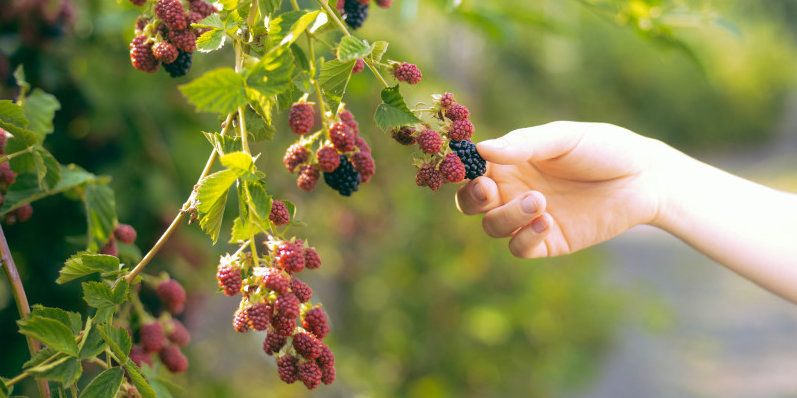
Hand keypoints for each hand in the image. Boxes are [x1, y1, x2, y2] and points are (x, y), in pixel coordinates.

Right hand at [456, 121, 666, 257]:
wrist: (645, 178)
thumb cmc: (603, 148)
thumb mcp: (564, 138)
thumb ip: (524, 144)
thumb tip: (481, 149)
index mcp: (510, 161)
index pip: (471, 170)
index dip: (463, 172)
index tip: (474, 169)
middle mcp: (512, 190)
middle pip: (471, 203)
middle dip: (472, 199)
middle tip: (489, 190)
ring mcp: (528, 218)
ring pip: (493, 227)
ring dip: (508, 216)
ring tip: (539, 201)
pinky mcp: (547, 241)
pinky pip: (520, 248)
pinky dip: (525, 238)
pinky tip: (547, 222)